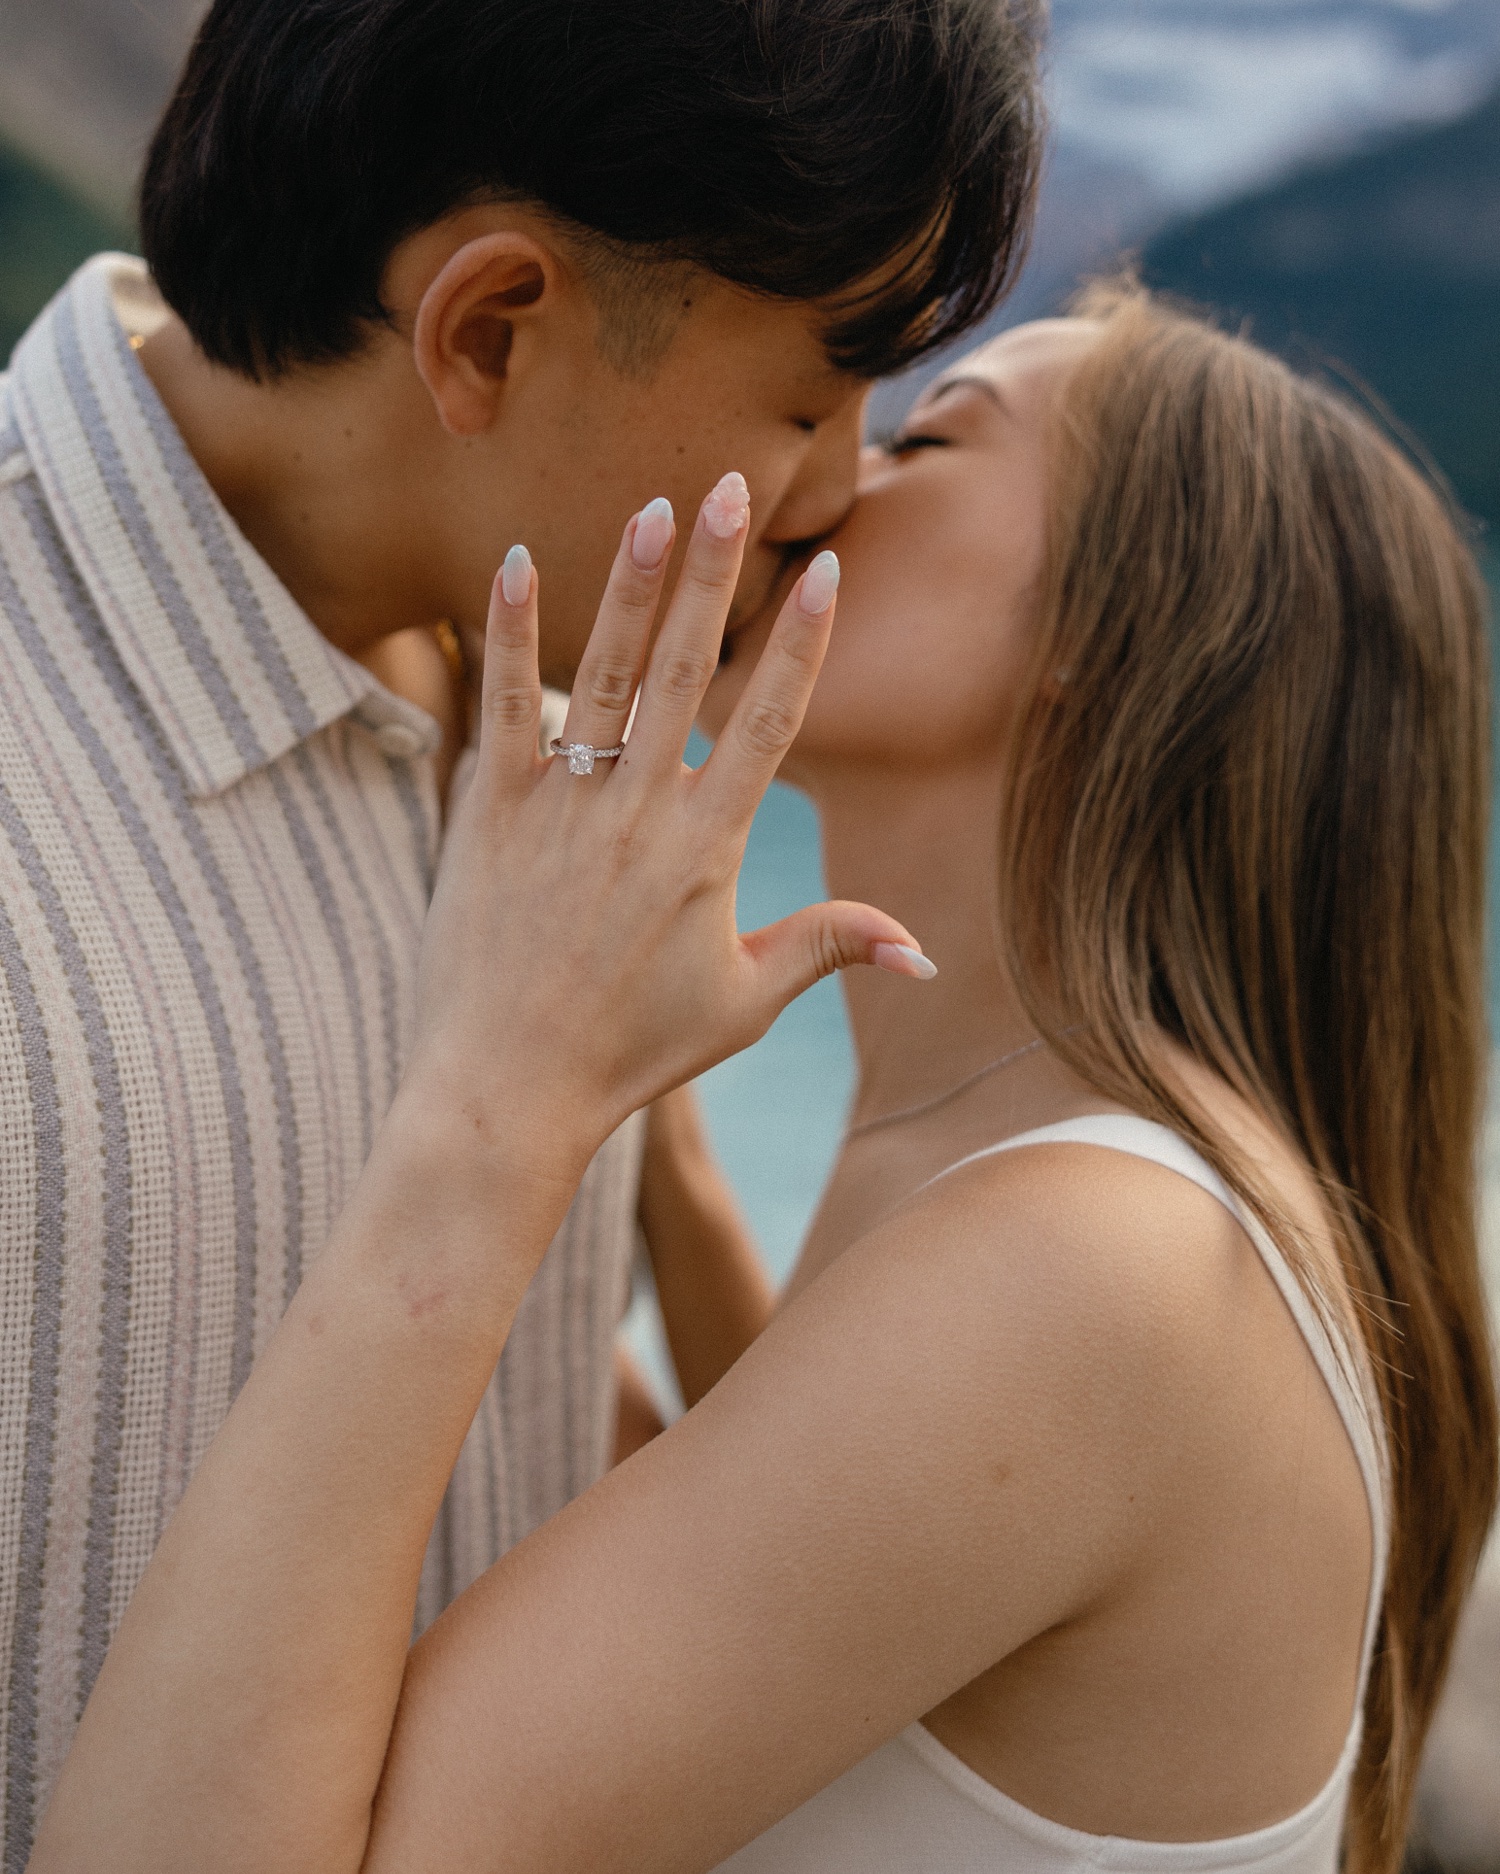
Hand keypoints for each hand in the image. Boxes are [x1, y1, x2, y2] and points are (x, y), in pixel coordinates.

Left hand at [403, 473, 929, 1184]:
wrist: (508, 1088)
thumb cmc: (633, 1050)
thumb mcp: (744, 1002)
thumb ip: (829, 948)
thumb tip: (926, 952)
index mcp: (708, 847)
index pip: (769, 721)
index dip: (800, 642)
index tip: (822, 569)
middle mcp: (639, 810)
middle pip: (688, 668)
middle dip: (715, 571)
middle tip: (733, 486)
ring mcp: (561, 805)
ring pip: (604, 671)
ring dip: (629, 582)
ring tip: (652, 505)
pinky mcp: (488, 812)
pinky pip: (502, 706)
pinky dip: (508, 633)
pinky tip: (514, 561)